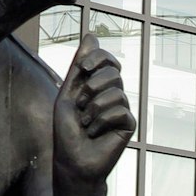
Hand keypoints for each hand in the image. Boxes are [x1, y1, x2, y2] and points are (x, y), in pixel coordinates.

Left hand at [54, 31, 134, 183]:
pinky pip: (121, 111)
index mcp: (98, 86)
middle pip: (113, 73)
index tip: (84, 66)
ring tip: (85, 122)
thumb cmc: (67, 131)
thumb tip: (91, 35)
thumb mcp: (68, 94)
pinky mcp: (129, 124)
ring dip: (93, 108)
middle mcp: (112, 95)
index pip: (108, 60)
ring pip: (117, 92)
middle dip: (91, 87)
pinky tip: (94, 133)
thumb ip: (79, 67)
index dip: (98, 57)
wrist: (72, 161)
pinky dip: (102, 121)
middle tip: (80, 105)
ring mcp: (122, 109)